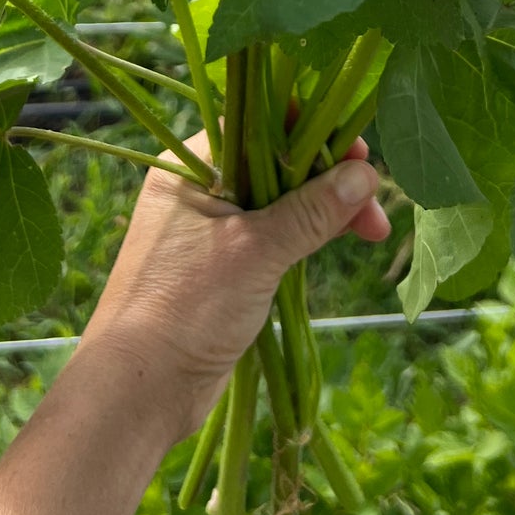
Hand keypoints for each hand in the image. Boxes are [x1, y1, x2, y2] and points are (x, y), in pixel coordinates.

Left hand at [79, 136, 389, 444]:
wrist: (140, 390)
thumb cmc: (184, 307)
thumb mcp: (254, 252)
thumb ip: (311, 211)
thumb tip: (366, 175)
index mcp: (192, 166)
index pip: (259, 124)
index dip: (311, 130)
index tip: (356, 149)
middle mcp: (201, 189)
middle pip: (278, 163)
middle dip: (330, 177)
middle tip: (375, 199)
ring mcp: (215, 230)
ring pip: (283, 202)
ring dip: (328, 209)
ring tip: (375, 229)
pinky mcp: (229, 267)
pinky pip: (278, 237)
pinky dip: (312, 236)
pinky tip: (347, 238)